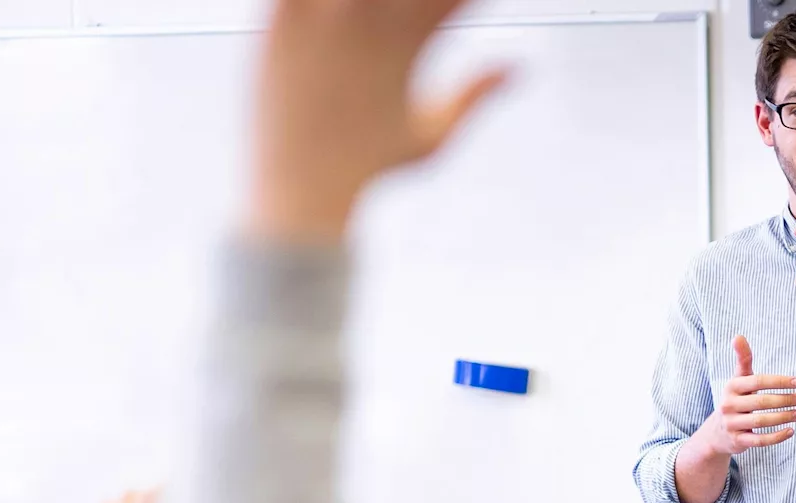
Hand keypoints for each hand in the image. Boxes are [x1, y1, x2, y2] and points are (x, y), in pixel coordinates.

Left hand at [249, 0, 508, 237]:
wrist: (302, 190)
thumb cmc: (368, 170)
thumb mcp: (433, 137)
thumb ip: (476, 96)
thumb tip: (517, 67)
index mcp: (409, 44)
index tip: (452, 9)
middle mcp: (368, 22)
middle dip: (412, 0)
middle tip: (407, 14)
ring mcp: (321, 15)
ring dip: (371, 1)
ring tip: (372, 16)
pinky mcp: (279, 17)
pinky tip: (329, 10)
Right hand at [701, 335, 795, 454]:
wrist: (717, 432)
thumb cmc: (736, 400)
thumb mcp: (738, 380)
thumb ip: (742, 359)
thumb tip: (738, 336)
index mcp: (731, 387)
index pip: (758, 381)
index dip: (779, 381)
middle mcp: (729, 405)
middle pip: (761, 402)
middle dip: (784, 400)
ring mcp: (732, 424)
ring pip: (761, 421)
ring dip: (783, 418)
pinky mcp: (738, 441)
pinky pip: (760, 440)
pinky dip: (777, 436)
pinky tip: (791, 431)